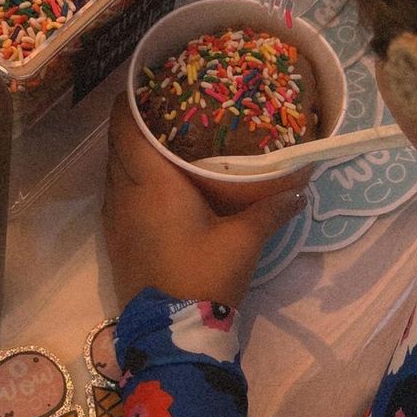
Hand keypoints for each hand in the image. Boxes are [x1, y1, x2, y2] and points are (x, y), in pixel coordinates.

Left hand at [102, 94, 307, 309]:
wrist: (170, 335)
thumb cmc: (203, 275)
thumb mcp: (244, 240)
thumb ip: (271, 208)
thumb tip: (301, 186)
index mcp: (150, 183)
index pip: (126, 128)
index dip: (129, 100)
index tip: (144, 81)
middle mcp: (124, 194)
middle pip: (116, 145)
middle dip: (133, 121)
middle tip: (162, 104)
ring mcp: (114, 219)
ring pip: (114, 170)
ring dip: (130, 151)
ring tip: (160, 136)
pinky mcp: (116, 240)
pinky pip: (117, 193)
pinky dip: (130, 177)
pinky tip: (156, 181)